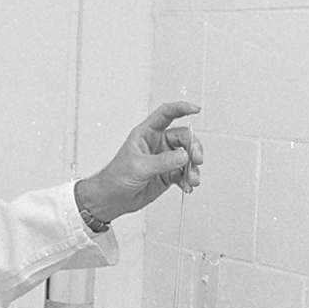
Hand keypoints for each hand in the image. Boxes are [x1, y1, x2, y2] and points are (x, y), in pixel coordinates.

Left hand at [75, 101, 201, 223]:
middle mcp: (157, 144)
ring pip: (187, 157)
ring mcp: (164, 159)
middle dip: (193, 148)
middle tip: (197, 159)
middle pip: (183, 137)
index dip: (181, 108)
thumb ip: (163, 161)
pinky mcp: (168, 174)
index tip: (195, 109)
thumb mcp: (139, 167)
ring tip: (192, 179)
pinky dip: (188, 180)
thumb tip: (183, 156)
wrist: (112, 199)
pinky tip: (187, 186)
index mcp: (146, 133)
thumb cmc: (116, 177)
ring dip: (193, 167)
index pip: (165, 114)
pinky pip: (184, 173)